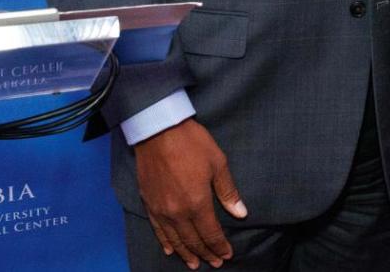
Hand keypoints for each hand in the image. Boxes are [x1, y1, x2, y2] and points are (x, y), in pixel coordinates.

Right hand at [133, 118, 246, 269]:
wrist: (158, 130)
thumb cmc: (192, 144)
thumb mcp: (218, 163)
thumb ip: (228, 191)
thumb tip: (241, 213)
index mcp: (197, 203)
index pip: (211, 233)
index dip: (220, 246)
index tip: (227, 255)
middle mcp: (177, 212)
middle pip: (193, 240)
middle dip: (205, 253)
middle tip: (214, 263)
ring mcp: (161, 209)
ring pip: (174, 239)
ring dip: (186, 253)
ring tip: (194, 263)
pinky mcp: (148, 203)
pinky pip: (157, 229)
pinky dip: (165, 242)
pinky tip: (170, 250)